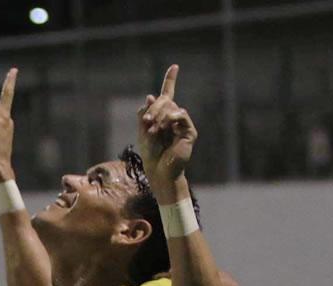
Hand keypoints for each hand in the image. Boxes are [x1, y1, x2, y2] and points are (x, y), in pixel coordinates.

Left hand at [136, 65, 197, 188]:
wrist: (159, 172)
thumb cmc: (150, 155)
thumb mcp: (142, 132)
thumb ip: (145, 115)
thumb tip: (150, 96)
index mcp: (163, 117)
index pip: (168, 95)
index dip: (171, 80)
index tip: (175, 66)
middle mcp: (175, 118)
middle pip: (165, 100)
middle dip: (154, 108)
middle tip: (146, 122)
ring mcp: (183, 124)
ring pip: (172, 106)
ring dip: (159, 116)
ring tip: (152, 130)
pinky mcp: (189, 132)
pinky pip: (181, 115)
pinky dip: (170, 118)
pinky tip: (163, 127)